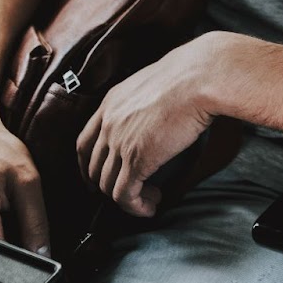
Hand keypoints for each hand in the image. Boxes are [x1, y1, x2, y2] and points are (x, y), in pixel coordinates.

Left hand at [76, 37, 216, 217]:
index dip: (88, 165)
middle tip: (125, 193)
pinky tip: (151, 205)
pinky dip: (136, 207)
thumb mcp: (152, 85)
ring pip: (108, 185)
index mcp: (110, 103)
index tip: (97, 177)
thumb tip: (152, 119)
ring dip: (126, 199)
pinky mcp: (137, 160)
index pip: (84, 143)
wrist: (198, 79)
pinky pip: (125, 195)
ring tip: (147, 199)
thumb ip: (142, 104)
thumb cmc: (187, 76)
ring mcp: (120, 143)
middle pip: (94, 168)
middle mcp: (109, 123)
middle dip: (105, 186)